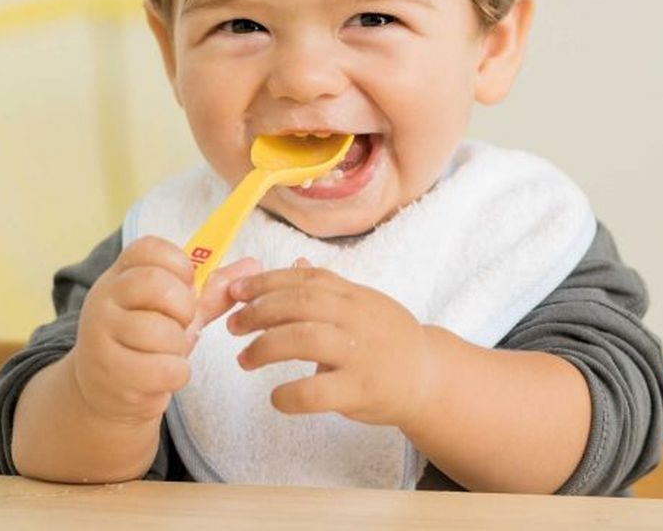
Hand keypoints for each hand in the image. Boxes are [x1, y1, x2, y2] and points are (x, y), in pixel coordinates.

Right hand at [70, 235, 258, 424]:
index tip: (185, 288)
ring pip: (162, 331)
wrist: (108, 394)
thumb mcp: (175, 312)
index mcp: (120, 275)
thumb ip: (212, 289)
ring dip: (178, 347)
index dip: (180, 266)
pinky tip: (163, 375)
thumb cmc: (146, 345)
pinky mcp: (110, 372)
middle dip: (184, 308)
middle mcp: (103, 299)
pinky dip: (175, 374)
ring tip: (166, 353)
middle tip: (180, 324)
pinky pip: (164, 368)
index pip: (149, 248)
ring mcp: (100, 335)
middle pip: (157, 284)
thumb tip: (254, 264)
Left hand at [226, 261, 436, 427]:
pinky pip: (316, 391)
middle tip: (233, 326)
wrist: (429, 378)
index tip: (236, 291)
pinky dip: (289, 394)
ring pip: (304, 339)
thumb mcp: (363, 306)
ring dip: (265, 347)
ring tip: (245, 359)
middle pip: (299, 304)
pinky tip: (276, 397)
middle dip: (258, 312)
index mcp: (354, 296)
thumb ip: (329, 288)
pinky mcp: (361, 390)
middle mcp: (356, 318)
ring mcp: (359, 354)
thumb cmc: (389, 341)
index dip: (265, 282)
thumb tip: (294, 264)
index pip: (304, 279)